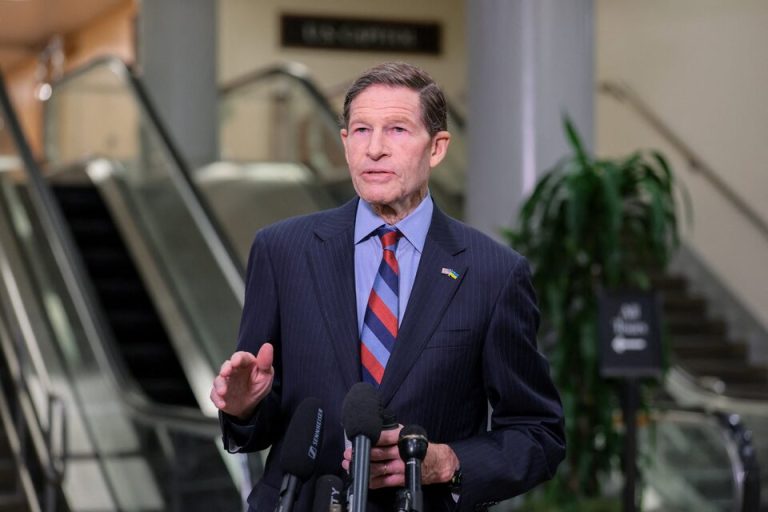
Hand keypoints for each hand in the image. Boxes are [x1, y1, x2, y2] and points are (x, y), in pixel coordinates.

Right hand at [210, 343, 273, 419]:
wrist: (249, 405)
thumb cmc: (258, 385)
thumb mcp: (266, 375)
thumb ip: (266, 362)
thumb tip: (267, 346)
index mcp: (245, 363)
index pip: (241, 357)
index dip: (238, 358)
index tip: (236, 361)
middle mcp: (233, 371)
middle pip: (226, 366)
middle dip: (225, 369)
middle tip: (225, 373)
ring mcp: (225, 382)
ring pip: (219, 380)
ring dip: (220, 385)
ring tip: (223, 392)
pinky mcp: (219, 393)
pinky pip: (215, 395)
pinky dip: (217, 399)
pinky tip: (222, 403)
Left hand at [341, 426, 459, 488]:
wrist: (437, 463)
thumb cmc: (420, 445)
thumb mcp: (408, 432)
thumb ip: (392, 431)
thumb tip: (375, 426)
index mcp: (402, 438)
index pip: (384, 437)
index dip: (370, 438)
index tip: (358, 437)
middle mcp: (401, 453)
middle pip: (378, 454)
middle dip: (361, 453)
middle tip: (348, 453)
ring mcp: (400, 468)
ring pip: (378, 469)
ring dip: (362, 467)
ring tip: (349, 465)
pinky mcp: (400, 480)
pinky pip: (382, 482)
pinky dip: (371, 481)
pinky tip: (362, 477)